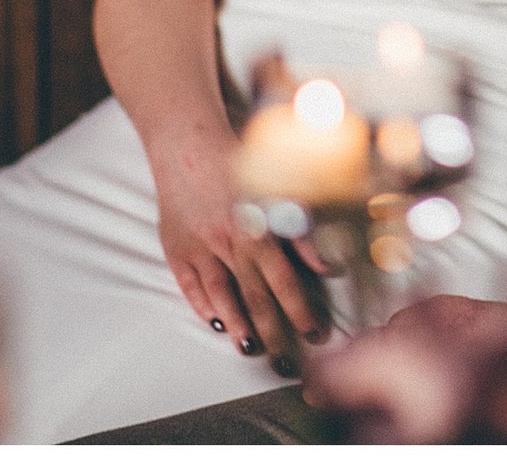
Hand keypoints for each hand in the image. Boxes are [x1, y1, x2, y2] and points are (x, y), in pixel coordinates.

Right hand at [143, 126, 328, 371]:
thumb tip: (330, 267)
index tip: (316, 335)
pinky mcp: (176, 250)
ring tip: (251, 350)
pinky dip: (204, 308)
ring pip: (221, 299)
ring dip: (238, 327)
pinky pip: (190, 288)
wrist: (188, 144)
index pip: (286, 283)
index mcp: (259, 229)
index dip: (302, 312)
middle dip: (274, 333)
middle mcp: (229, 243)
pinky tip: (218, 324)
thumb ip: (304, 231)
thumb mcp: (279, 190)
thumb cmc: (239, 164)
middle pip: (255, 298)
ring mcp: (200, 249)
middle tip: (287, 362)